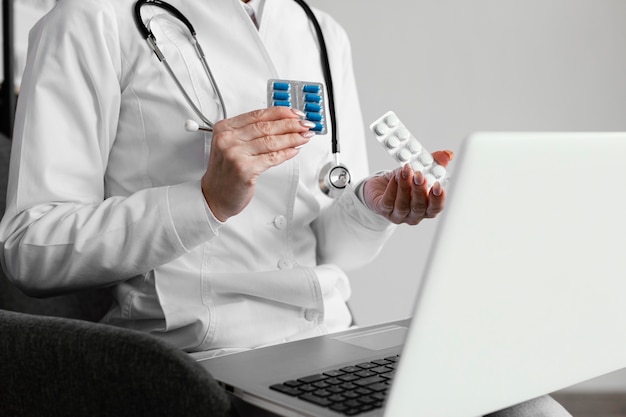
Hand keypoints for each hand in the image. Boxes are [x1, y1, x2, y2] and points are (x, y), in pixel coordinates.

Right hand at [201, 107, 315, 221]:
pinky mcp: (245, 169)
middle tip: (305, 124)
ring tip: (304, 136)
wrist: (214, 196)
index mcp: (224, 128)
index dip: (280, 113)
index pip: (257, 115)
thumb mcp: (231, 145)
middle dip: (290, 124)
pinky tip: (295, 150)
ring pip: (271, 141)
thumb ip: (250, 133)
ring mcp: (235, 154)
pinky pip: (272, 158)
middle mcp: (228, 139)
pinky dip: (287, 153)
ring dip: (293, 138)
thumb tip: (281, 123)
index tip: (295, 113)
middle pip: (266, 127)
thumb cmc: (225, 172)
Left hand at [363, 150, 453, 224]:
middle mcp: (413, 215)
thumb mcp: (419, 171)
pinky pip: (388, 202)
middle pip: (419, 207)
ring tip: (405, 171)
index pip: (435, 208)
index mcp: (426, 208)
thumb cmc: (402, 182)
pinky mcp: (383, 210)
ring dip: (405, 186)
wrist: (379, 187)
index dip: (438, 199)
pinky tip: (394, 178)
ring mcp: (398, 215)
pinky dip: (392, 189)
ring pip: (402, 205)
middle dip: (420, 190)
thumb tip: (447, 155)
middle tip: (419, 175)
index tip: (438, 185)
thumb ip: (434, 164)